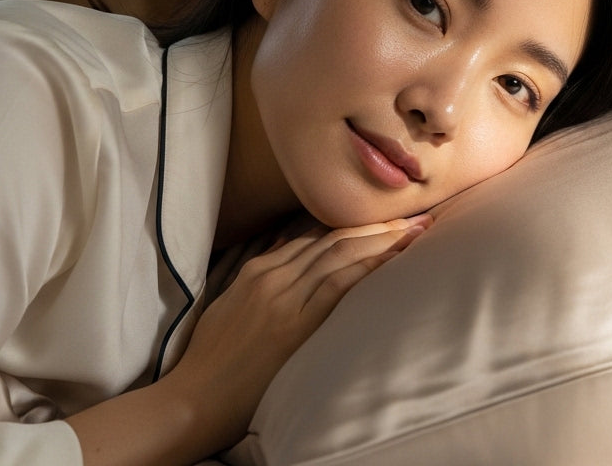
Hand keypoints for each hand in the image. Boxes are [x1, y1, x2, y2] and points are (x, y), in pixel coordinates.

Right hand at [164, 213, 432, 448]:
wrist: (197, 395)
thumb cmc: (211, 359)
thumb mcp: (229, 306)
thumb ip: (258, 282)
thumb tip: (286, 262)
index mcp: (256, 271)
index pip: (312, 238)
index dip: (350, 227)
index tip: (380, 221)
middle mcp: (272, 276)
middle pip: (331, 239)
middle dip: (375, 226)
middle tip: (412, 217)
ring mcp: (283, 297)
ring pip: (340, 254)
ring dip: (381, 239)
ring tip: (414, 229)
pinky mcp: (294, 323)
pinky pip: (338, 285)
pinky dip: (369, 266)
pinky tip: (394, 257)